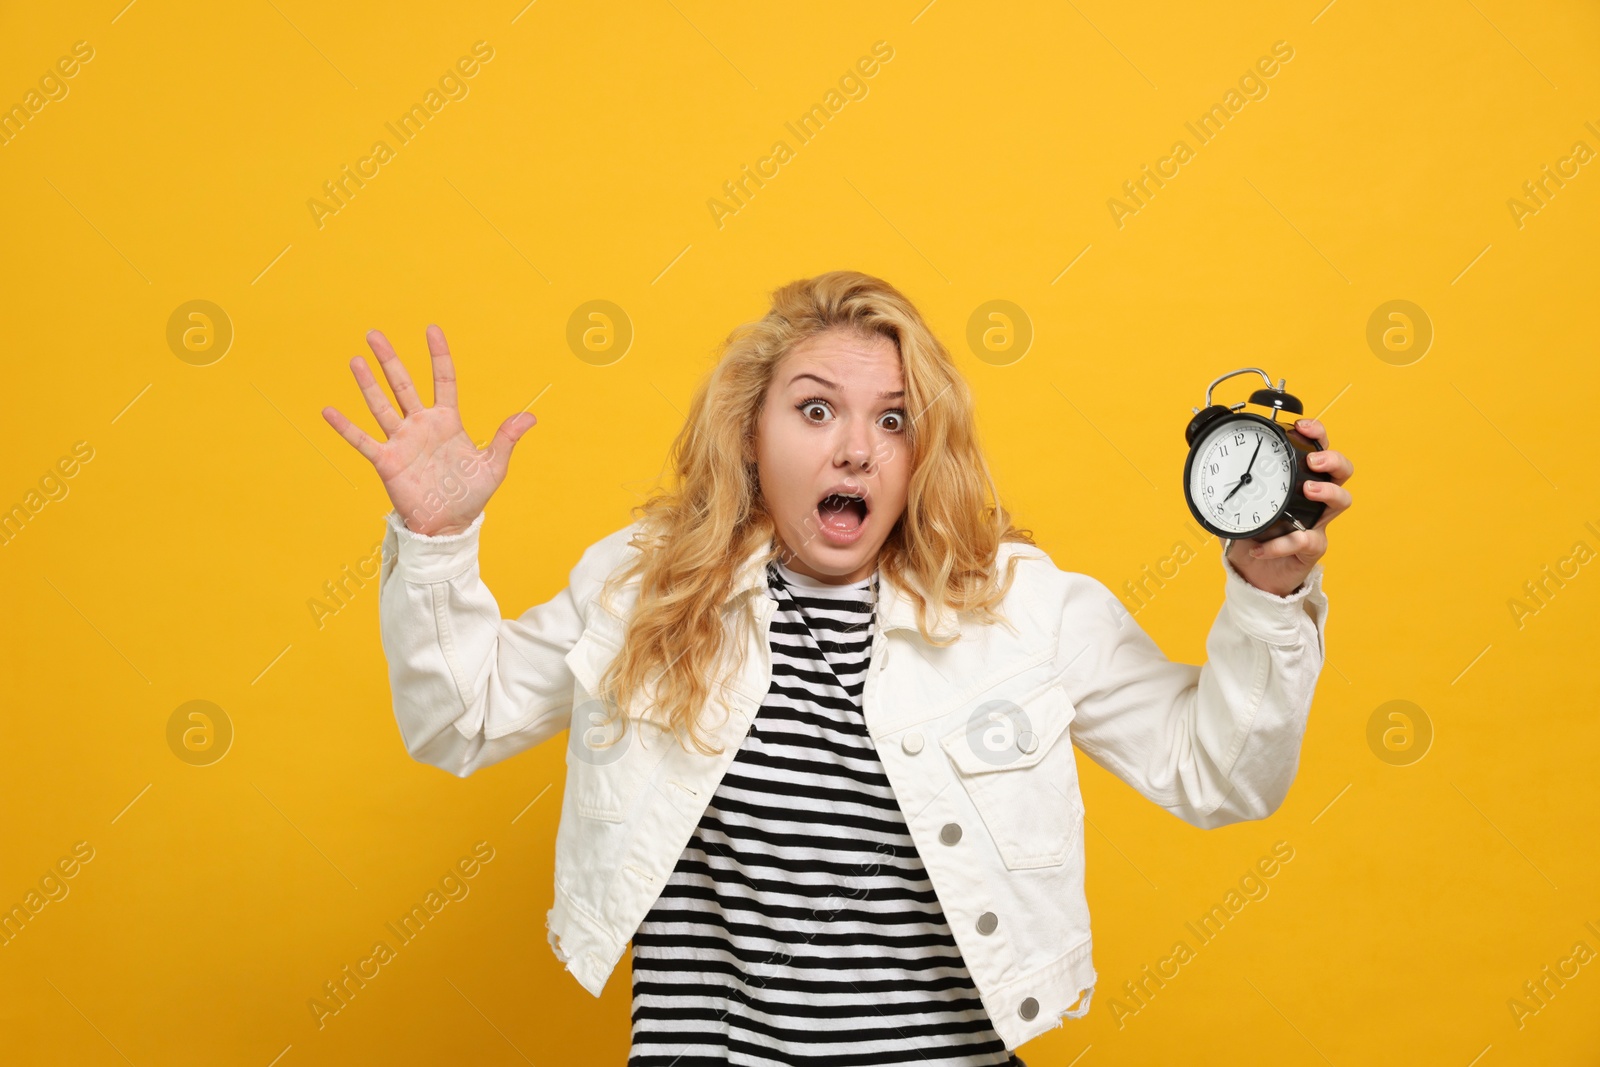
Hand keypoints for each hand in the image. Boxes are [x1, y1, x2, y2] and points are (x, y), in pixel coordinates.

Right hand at [321, 325, 535, 536]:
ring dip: (367, 384)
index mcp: (447, 421)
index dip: (438, 355)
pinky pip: (362, 441)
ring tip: (355, 360)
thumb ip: (506, 439)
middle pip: (402, 384)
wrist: (449, 526)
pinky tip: (327, 410)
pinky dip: (345, 427)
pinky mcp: (386, 461)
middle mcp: (421, 425)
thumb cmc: (471, 496)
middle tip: (374, 333)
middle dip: (389, 359)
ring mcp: (401, 441)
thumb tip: (531, 416)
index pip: (443, 379)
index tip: (432, 329)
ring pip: (381, 406)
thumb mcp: (493, 466)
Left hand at [1225, 417, 1351, 596]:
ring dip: (1327, 492)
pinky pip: (1307, 541)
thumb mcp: (1235, 505)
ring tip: (1308, 490)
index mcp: (1296, 480)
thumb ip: (1227, 487)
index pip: (1316, 449)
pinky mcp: (1311, 549)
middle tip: (1313, 461)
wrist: (1251, 574)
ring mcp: (1316, 522)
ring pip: (1341, 501)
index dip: (1316, 434)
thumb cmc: (1249, 533)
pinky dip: (1283, 543)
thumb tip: (1204, 467)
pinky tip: (1261, 547)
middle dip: (1333, 460)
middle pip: (1341, 471)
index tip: (1302, 426)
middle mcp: (1313, 498)